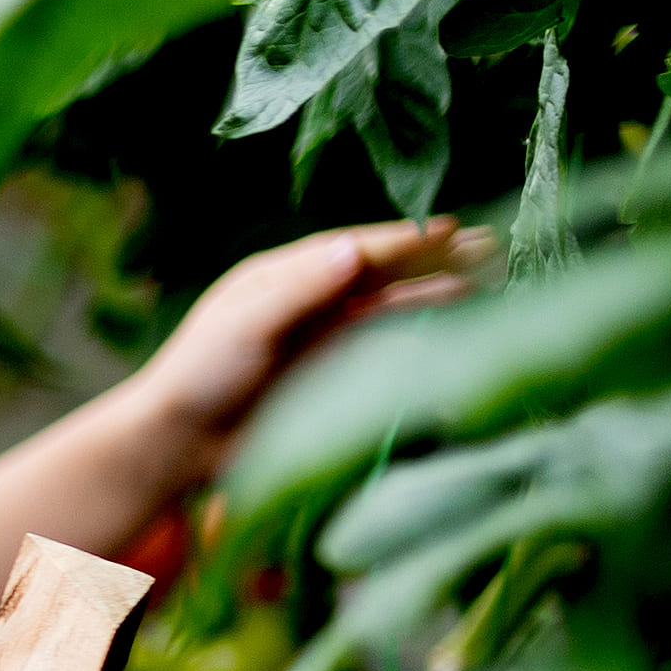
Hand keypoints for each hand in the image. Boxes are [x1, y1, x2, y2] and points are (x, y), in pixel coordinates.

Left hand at [121, 221, 482, 495]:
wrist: (178, 442)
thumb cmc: (201, 375)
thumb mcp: (248, 324)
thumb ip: (302, 289)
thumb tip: (355, 252)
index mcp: (280, 275)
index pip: (354, 249)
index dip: (404, 240)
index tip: (451, 228)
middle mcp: (305, 298)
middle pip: (380, 271)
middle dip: (433, 257)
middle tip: (491, 243)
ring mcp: (318, 335)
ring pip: (389, 303)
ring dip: (435, 289)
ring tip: (487, 276)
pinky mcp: (326, 372)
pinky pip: (381, 341)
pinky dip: (416, 327)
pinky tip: (451, 318)